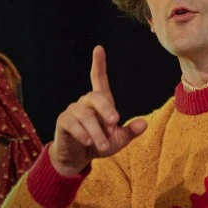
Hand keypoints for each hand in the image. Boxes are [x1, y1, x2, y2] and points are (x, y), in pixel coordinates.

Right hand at [50, 45, 146, 175]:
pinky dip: (82, 133)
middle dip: (106, 108)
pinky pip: (73, 124)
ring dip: (96, 132)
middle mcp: (85, 103)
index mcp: (100, 103)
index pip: (98, 79)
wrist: (78, 159)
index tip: (98, 49)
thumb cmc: (99, 145)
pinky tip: (88, 142)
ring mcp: (73, 111)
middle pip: (96, 96)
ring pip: (86, 116)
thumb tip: (144, 123)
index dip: (98, 64)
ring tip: (103, 146)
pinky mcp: (63, 121)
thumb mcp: (118, 141)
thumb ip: (130, 132)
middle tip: (115, 121)